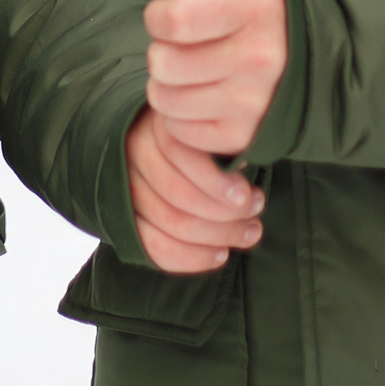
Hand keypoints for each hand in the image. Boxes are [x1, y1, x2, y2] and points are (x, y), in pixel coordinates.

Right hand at [125, 105, 263, 272]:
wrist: (162, 151)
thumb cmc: (202, 141)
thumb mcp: (210, 131)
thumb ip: (222, 145)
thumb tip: (243, 165)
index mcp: (156, 127)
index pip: (178, 154)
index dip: (215, 180)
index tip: (248, 194)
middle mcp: (134, 156)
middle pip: (178, 194)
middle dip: (225, 213)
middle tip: (256, 217)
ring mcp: (128, 190)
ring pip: (170, 223)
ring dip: (217, 235)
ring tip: (249, 233)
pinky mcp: (129, 221)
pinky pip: (156, 248)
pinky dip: (192, 258)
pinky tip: (221, 254)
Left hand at [144, 0, 285, 157]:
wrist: (316, 62)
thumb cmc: (265, 16)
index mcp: (256, 9)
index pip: (175, 20)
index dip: (157, 15)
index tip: (166, 15)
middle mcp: (258, 58)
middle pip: (163, 62)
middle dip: (162, 50)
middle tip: (182, 47)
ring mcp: (251, 103)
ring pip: (164, 98)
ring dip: (166, 84)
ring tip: (189, 72)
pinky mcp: (242, 137)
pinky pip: (178, 130)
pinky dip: (178, 116)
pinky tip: (199, 97)